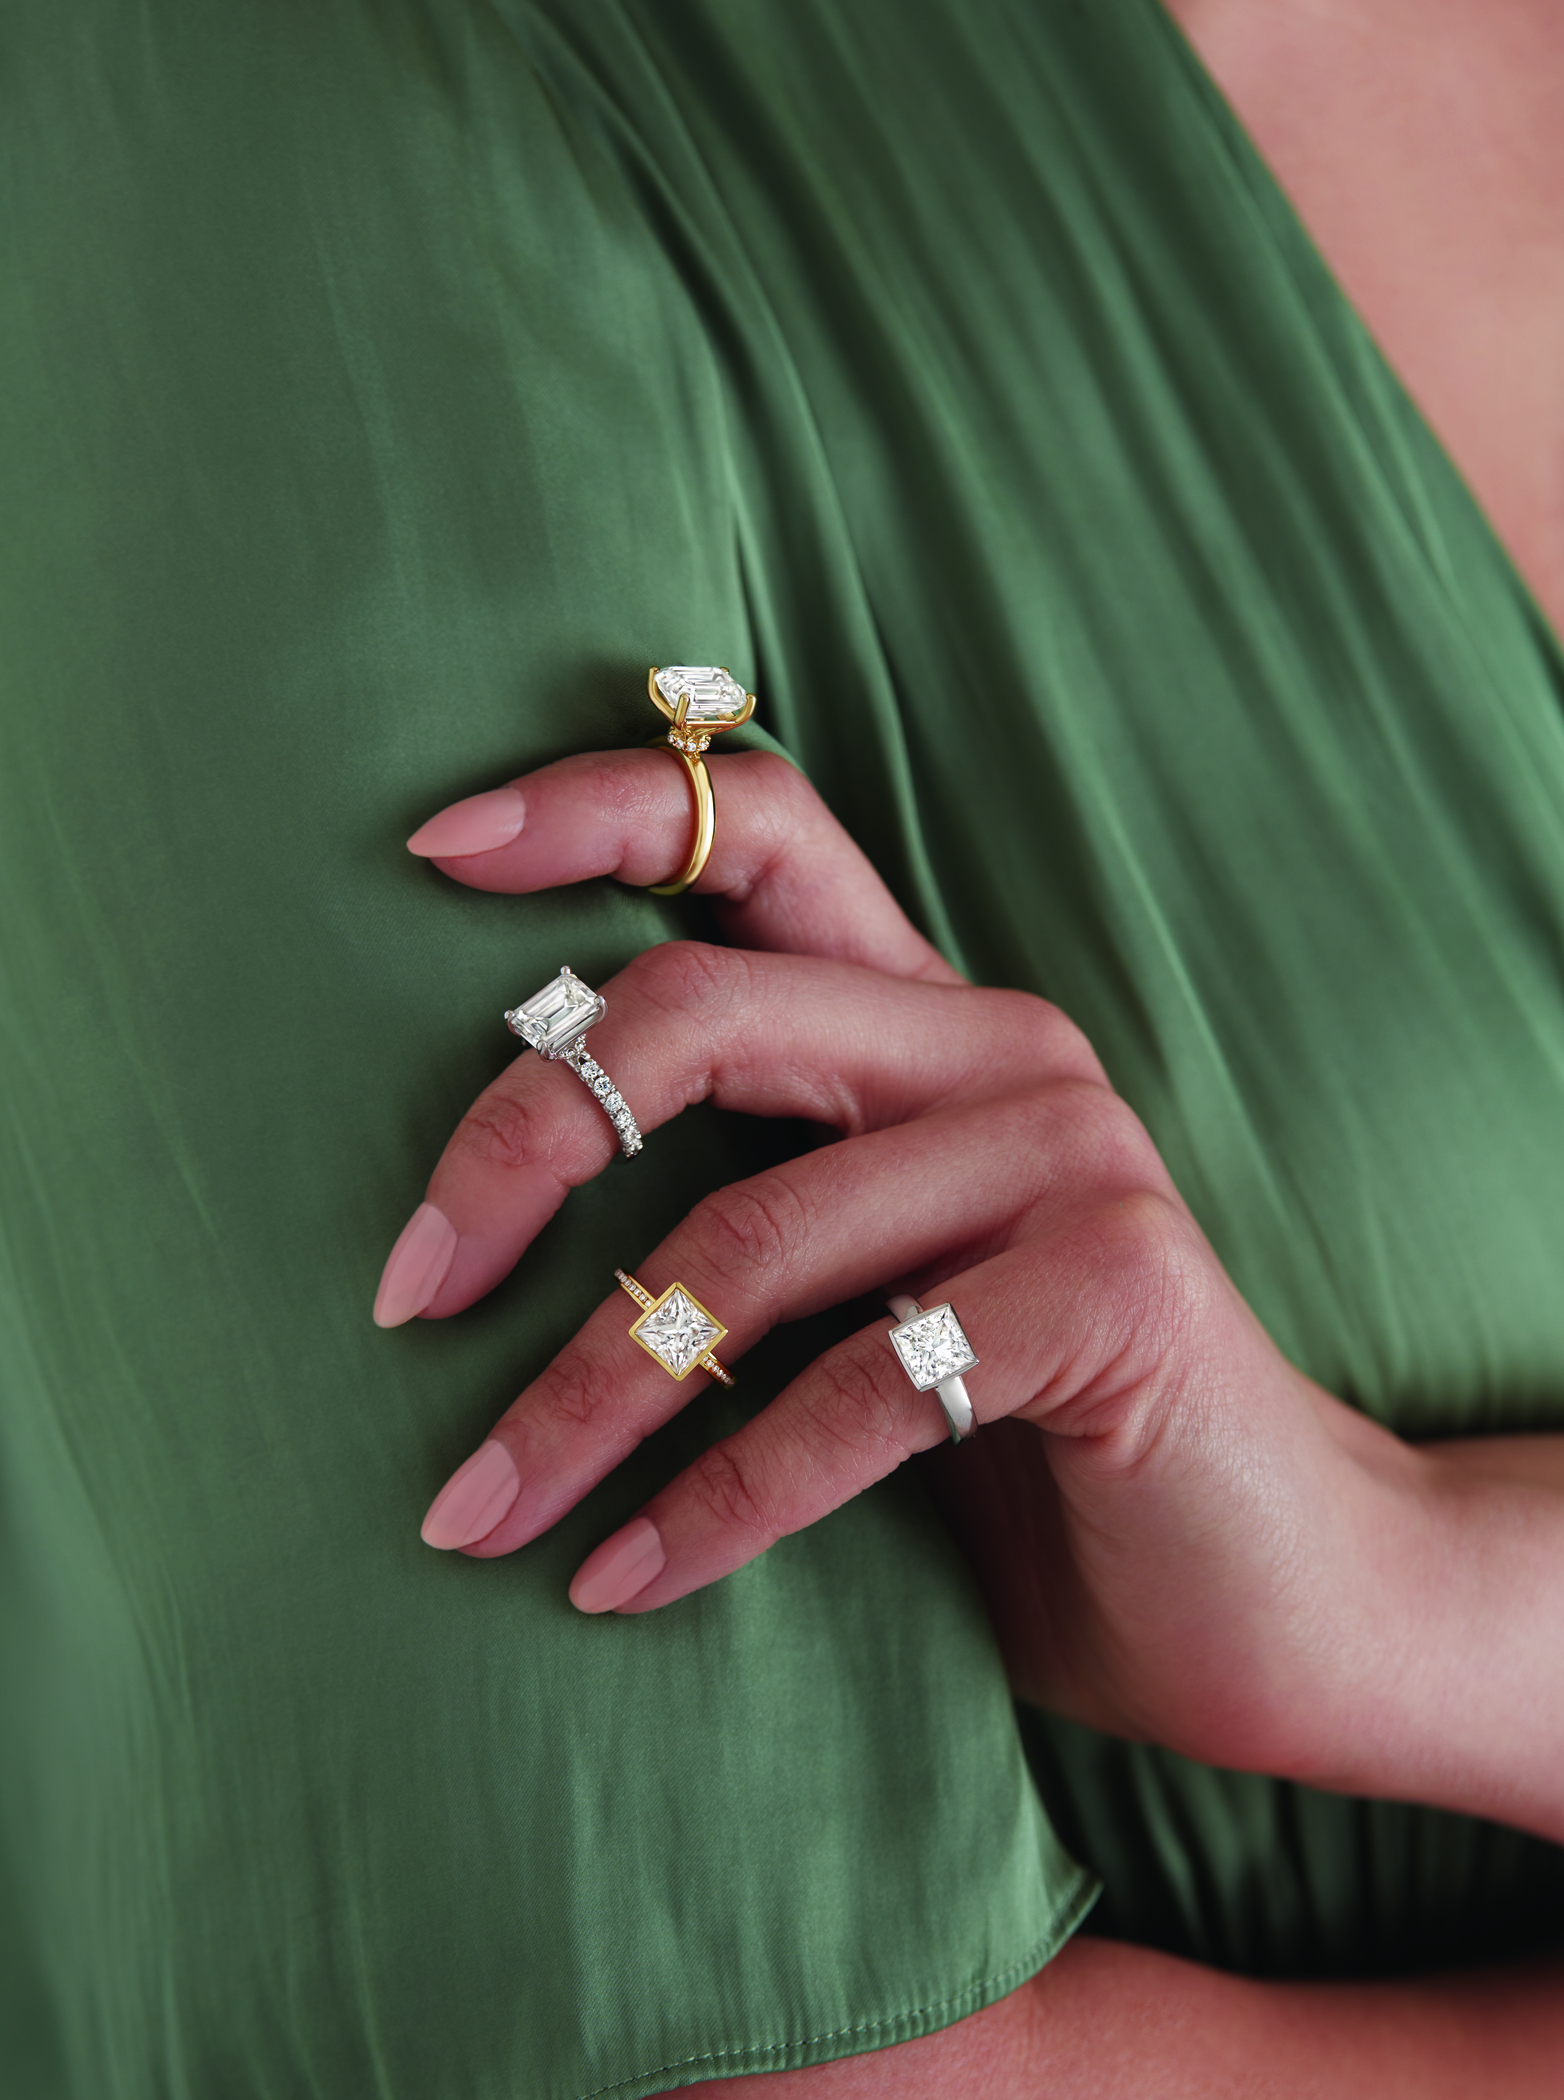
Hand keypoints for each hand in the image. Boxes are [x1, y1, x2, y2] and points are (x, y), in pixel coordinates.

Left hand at [384, 747, 1563, 1841]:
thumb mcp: (860, 1293)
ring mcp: (1067, 1154)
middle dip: (519, 1142)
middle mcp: (998, 1047)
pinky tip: (622, 1586)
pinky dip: (714, 1503)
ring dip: (582, 1397)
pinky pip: (851, 1389)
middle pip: (704, 1008)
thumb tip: (464, 1219)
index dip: (595, 810)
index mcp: (923, 1017)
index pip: (760, 828)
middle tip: (401, 1292)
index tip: (430, 852)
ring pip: (751, 1236)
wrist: (1266, 1589)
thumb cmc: (1020, 1444)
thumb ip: (738, 1202)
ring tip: (470, 1512)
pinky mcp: (1110, 1287)